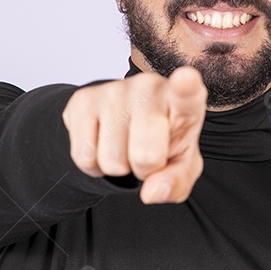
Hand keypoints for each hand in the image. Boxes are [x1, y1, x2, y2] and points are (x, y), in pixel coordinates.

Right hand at [62, 66, 206, 204]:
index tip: (185, 78)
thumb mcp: (182, 165)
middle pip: (146, 156)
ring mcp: (114, 90)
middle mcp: (149, 88)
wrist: (125, 122)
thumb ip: (177, 180)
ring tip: (125, 146)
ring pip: (112, 160)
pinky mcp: (84, 100)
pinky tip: (103, 144)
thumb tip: (151, 191)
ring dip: (117, 167)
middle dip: (144, 169)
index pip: (186, 94)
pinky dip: (93, 165)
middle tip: (147, 155)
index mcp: (184, 101)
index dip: (185, 87)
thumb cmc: (163, 140)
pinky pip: (84, 156)